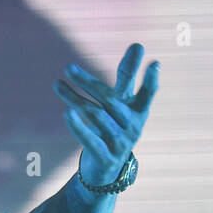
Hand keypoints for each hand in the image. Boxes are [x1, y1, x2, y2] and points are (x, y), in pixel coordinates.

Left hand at [53, 43, 158, 186]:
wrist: (106, 168)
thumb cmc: (114, 126)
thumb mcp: (121, 103)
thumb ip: (127, 75)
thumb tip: (138, 44)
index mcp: (139, 112)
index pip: (147, 94)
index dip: (151, 80)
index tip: (155, 63)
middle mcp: (133, 127)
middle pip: (110, 100)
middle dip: (88, 83)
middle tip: (69, 68)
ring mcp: (121, 144)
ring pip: (95, 116)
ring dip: (74, 99)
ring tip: (57, 85)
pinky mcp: (106, 158)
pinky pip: (91, 140)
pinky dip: (78, 126)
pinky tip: (67, 113)